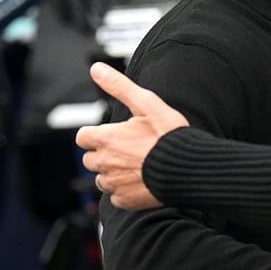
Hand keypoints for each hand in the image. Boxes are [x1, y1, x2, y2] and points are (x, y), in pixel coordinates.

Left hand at [75, 62, 188, 208]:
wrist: (188, 166)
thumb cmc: (169, 135)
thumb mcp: (146, 103)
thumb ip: (119, 86)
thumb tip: (96, 69)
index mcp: (106, 138)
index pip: (83, 137)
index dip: (96, 134)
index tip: (113, 134)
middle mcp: (105, 162)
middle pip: (90, 159)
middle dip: (103, 153)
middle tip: (127, 148)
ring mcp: (114, 183)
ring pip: (102, 178)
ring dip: (112, 172)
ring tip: (135, 164)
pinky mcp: (124, 200)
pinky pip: (116, 196)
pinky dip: (124, 189)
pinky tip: (140, 180)